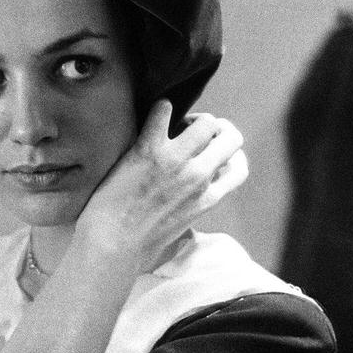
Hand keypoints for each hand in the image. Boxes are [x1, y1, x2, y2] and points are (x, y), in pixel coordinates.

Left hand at [77, 100, 247, 266]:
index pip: (240, 169)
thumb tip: (188, 201)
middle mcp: (199, 178)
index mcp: (208, 200)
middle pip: (232, 138)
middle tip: (196, 131)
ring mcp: (176, 162)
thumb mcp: (180, 230)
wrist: (113, 244)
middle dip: (218, 129)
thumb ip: (192, 209)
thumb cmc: (140, 245)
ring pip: (207, 122)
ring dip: (193, 118)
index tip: (214, 153)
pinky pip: (163, 112)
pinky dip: (160, 108)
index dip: (231, 155)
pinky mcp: (150, 150)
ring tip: (176, 123)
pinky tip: (153, 115)